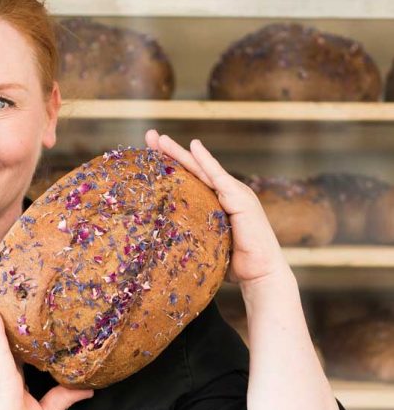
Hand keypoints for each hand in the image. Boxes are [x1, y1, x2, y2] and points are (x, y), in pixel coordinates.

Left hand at [144, 129, 289, 287]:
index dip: (169, 166)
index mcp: (214, 203)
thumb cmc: (233, 265)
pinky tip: (194, 146)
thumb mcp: (205, 244)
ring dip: (180, 152)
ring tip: (159, 139)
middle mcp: (223, 193)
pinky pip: (218, 176)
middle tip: (149, 136)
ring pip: (201, 169)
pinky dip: (206, 161)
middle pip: (192, 169)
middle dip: (169, 152)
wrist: (261, 273)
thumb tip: (159, 241)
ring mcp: (233, 193)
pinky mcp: (240, 198)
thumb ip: (189, 235)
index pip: (187, 180)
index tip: (147, 154)